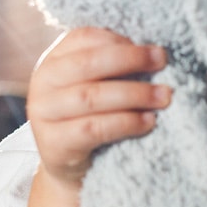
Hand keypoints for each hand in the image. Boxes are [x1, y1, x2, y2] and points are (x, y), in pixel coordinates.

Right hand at [29, 27, 170, 187]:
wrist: (73, 168)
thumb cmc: (93, 117)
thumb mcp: (98, 86)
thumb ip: (114, 67)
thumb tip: (154, 52)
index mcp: (53, 60)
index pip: (84, 38)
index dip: (119, 41)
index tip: (153, 49)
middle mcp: (43, 82)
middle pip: (87, 63)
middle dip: (130, 60)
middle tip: (162, 62)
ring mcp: (43, 113)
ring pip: (91, 96)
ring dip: (134, 94)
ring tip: (164, 96)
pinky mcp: (53, 143)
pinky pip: (93, 129)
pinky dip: (125, 123)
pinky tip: (148, 122)